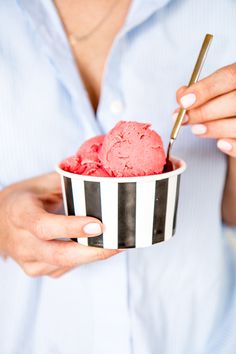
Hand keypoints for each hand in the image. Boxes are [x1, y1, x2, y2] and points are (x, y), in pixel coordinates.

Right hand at [0, 173, 119, 277]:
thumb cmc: (23, 199)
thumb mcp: (41, 183)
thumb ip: (67, 182)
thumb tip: (101, 178)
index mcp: (20, 213)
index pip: (44, 225)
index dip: (71, 227)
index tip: (98, 225)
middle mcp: (21, 241)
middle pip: (59, 254)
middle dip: (94, 252)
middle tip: (119, 242)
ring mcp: (27, 260)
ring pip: (65, 264)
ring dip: (92, 256)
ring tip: (115, 244)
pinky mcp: (35, 270)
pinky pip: (64, 268)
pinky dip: (82, 259)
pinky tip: (93, 247)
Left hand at [175, 63, 235, 156]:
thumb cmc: (232, 100)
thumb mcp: (221, 88)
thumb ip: (202, 90)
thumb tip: (182, 96)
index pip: (229, 77)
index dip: (204, 90)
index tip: (184, 102)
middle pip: (234, 101)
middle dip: (204, 112)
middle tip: (185, 119)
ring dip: (214, 128)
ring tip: (197, 129)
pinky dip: (232, 146)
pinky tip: (220, 143)